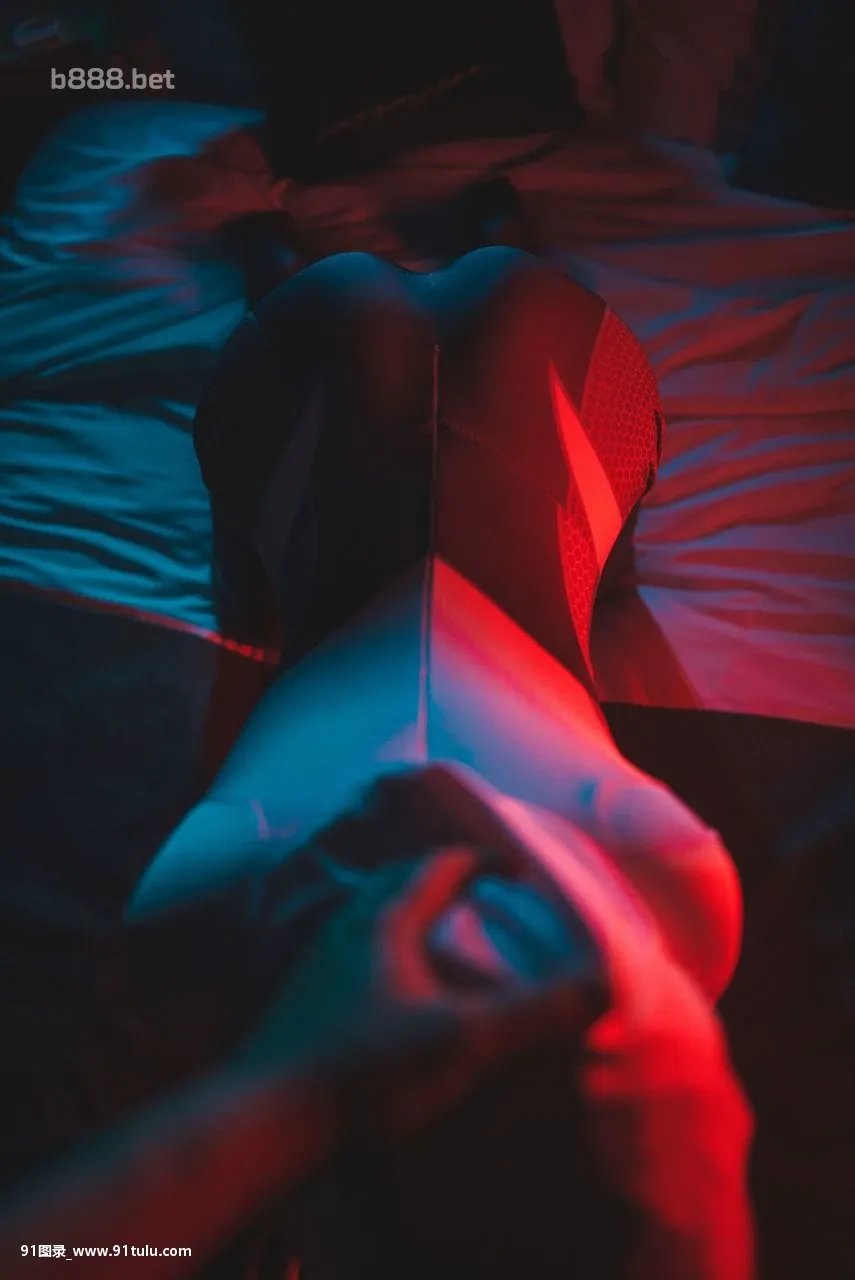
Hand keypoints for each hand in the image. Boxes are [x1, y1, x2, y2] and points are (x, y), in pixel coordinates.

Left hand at [235, 790, 603, 1137]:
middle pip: (401, 886)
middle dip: (445, 884)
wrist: (264, 1118)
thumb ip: (533, 1012)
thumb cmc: (365, 1068)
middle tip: (484, 897)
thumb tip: (603, 985)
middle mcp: (347, 928)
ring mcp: (320, 963)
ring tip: (445, 941)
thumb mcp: (462, 1039)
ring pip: (373, 920)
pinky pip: (356, 955)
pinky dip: (388, 955)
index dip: (482, 861)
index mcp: (385, 920)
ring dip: (413, 918)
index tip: (517, 869)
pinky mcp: (305, 1000)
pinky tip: (398, 994)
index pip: (440, 867)